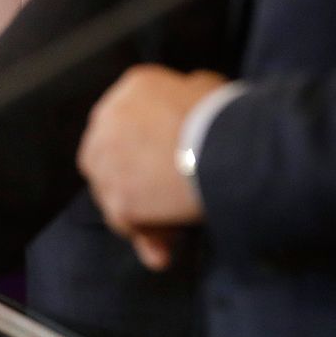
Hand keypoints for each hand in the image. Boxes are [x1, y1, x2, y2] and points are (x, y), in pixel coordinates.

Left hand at [78, 65, 221, 268]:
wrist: (226, 148)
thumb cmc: (223, 117)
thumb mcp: (205, 86)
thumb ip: (186, 92)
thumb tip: (190, 96)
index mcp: (132, 88)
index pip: (125, 120)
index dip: (142, 149)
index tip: (163, 168)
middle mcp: (108, 119)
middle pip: (108, 156)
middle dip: (131, 180)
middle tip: (161, 203)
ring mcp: (108, 161)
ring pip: (112, 191)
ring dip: (137, 212)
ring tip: (168, 232)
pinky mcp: (118, 199)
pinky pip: (125, 223)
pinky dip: (144, 238)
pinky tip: (163, 250)